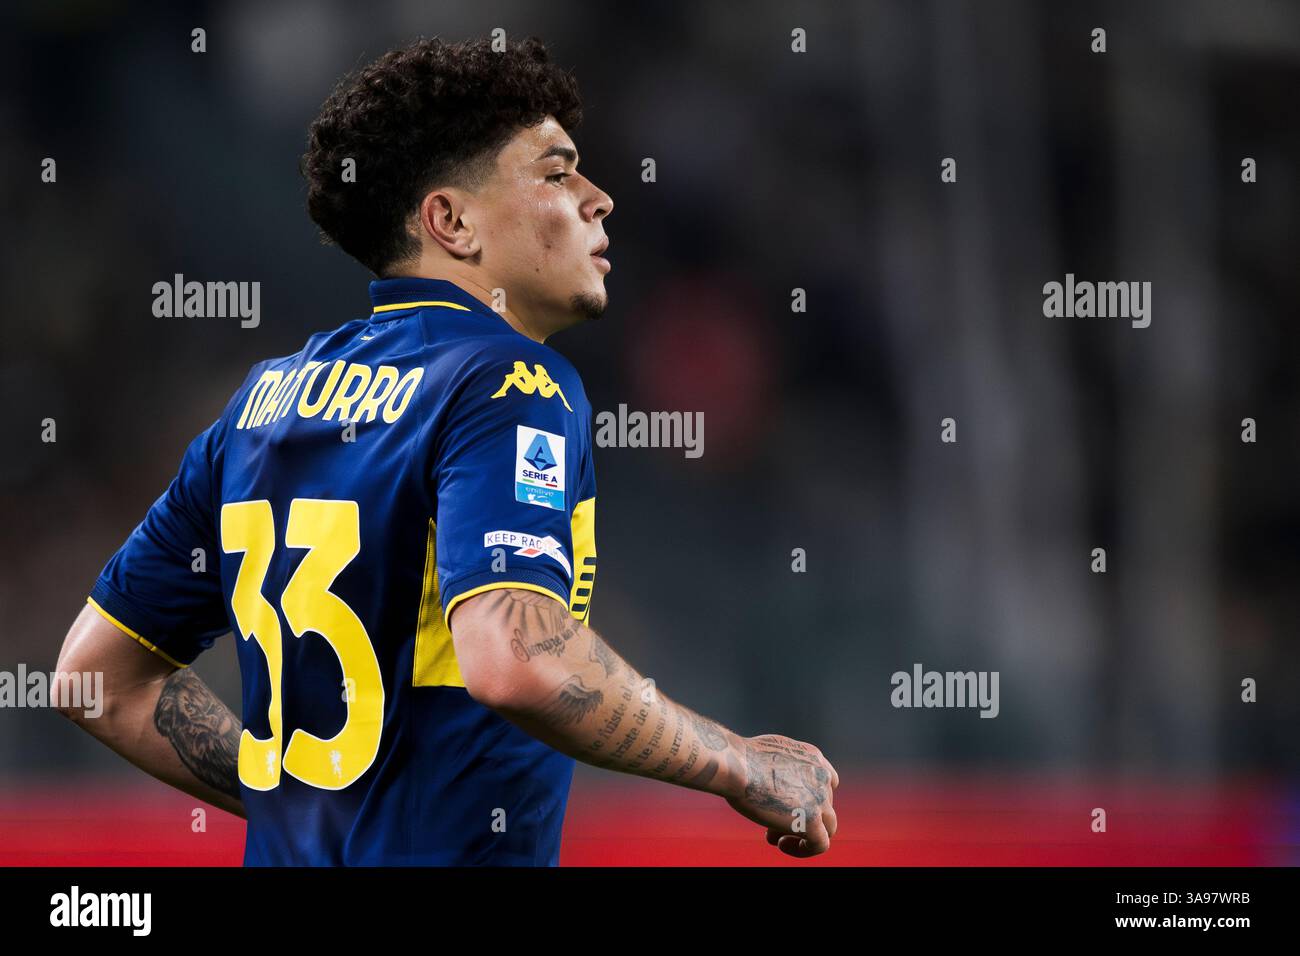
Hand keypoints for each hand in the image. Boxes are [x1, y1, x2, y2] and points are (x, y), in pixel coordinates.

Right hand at [724, 734, 838, 857]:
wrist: (736, 765)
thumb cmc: (740, 759)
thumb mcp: (769, 755)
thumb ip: (780, 768)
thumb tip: (770, 782)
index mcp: (814, 757)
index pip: (825, 783)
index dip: (806, 797)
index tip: (783, 803)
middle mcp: (822, 776)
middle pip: (822, 806)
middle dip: (798, 816)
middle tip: (770, 822)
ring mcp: (821, 799)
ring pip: (826, 826)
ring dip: (802, 833)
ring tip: (774, 836)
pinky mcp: (812, 820)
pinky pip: (820, 844)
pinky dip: (804, 849)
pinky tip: (781, 844)